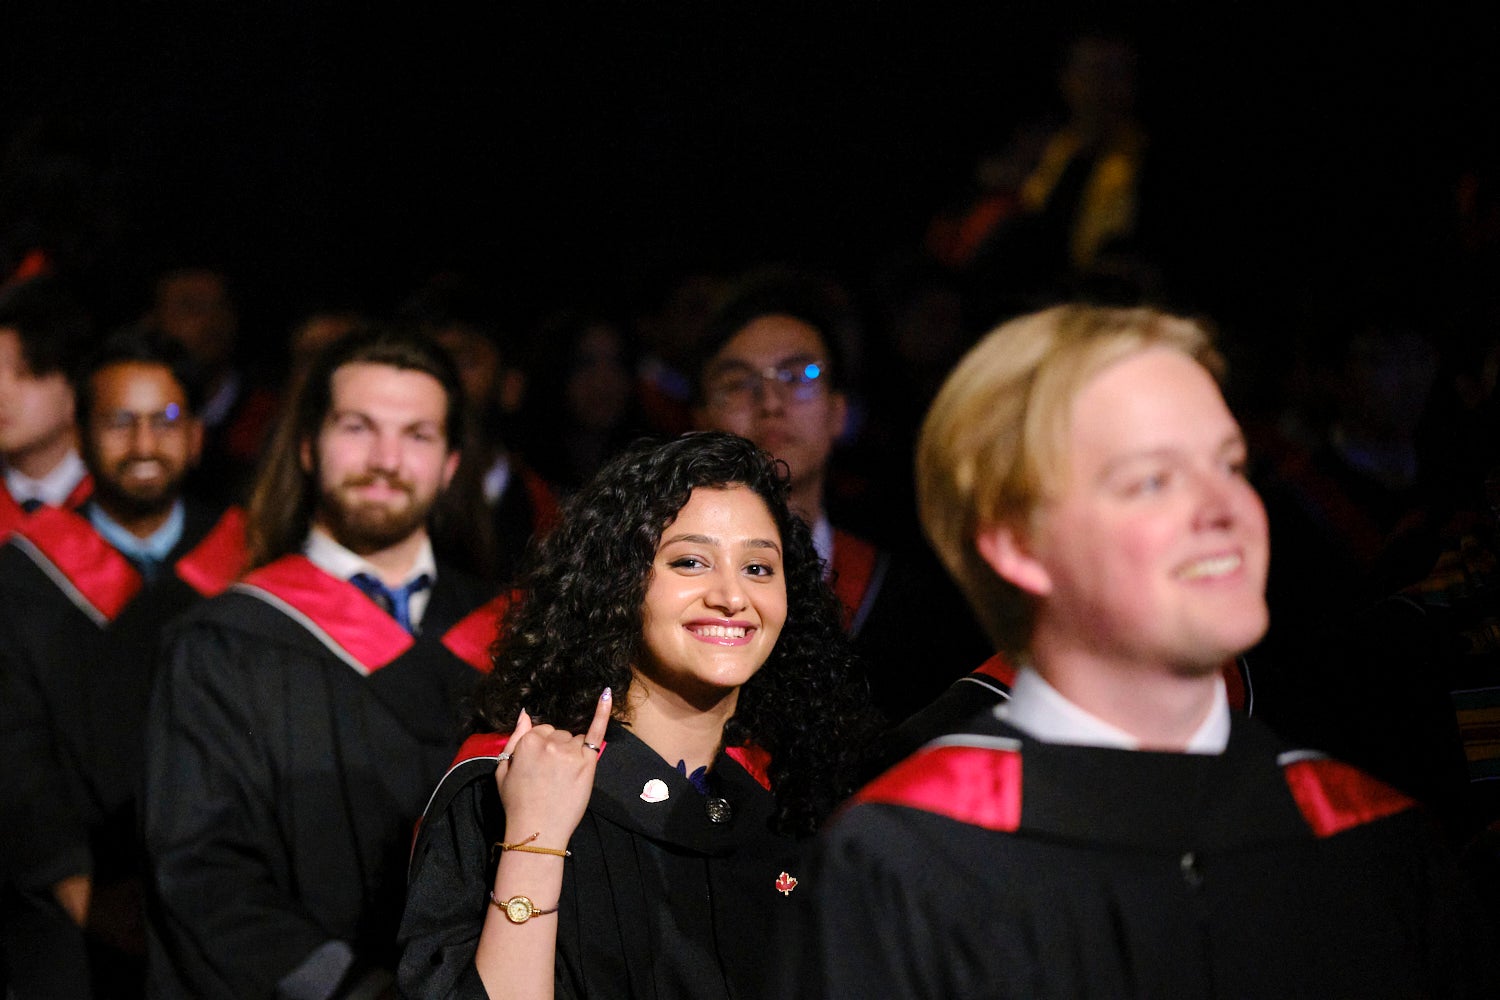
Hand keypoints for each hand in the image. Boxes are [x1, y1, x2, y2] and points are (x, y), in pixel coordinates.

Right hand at [494, 688, 610, 846]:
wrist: (537, 830)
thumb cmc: (516, 803)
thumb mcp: (503, 769)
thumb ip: (515, 738)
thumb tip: (525, 714)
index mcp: (528, 741)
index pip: (541, 731)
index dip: (541, 748)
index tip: (538, 765)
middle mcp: (550, 742)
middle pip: (559, 734)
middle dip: (556, 749)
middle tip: (549, 775)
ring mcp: (571, 751)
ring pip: (574, 739)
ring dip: (571, 751)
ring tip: (563, 777)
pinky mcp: (588, 763)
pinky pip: (596, 732)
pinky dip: (602, 713)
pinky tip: (606, 695)